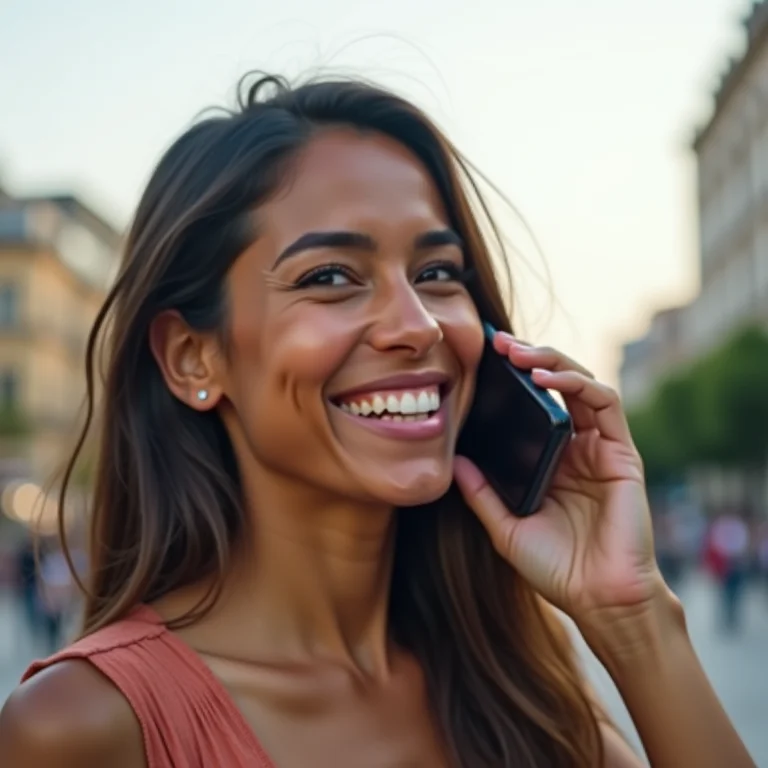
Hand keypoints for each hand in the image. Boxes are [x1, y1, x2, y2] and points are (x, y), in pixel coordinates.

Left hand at [453, 332, 662, 624]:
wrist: (598, 600)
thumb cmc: (556, 568)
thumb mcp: (504, 526)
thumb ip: (482, 493)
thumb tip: (452, 460)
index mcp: (552, 461)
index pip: (534, 406)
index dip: (513, 381)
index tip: (482, 362)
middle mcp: (577, 448)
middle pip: (557, 386)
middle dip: (531, 359)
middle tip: (500, 345)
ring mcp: (601, 448)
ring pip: (582, 384)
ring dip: (553, 362)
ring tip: (521, 355)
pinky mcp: (622, 453)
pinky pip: (605, 404)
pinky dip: (577, 384)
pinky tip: (548, 380)